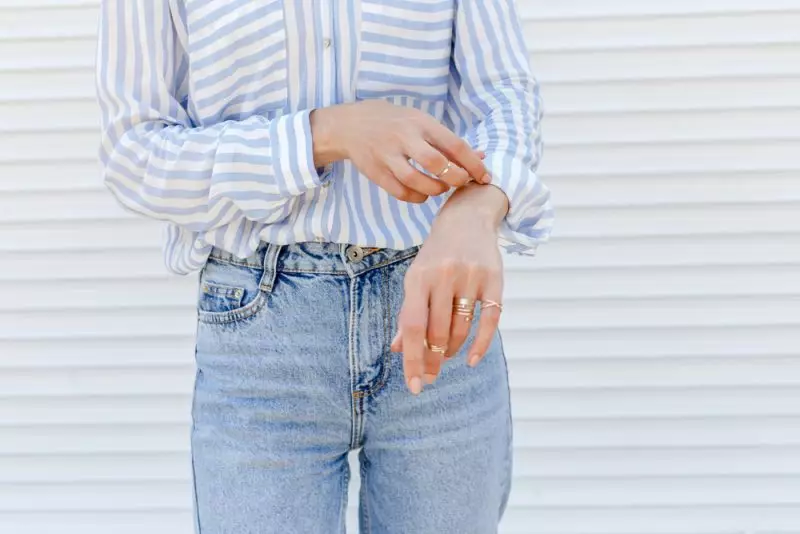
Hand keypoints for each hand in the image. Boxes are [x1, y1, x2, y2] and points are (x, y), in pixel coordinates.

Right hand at [310, 101, 489, 202]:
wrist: (349, 125)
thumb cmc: (394, 123)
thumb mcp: (420, 122)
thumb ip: (448, 141)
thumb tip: (480, 157)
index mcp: (420, 122)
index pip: (454, 145)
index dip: (473, 164)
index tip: (484, 177)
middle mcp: (404, 137)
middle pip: (436, 163)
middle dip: (456, 178)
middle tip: (461, 184)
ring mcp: (387, 155)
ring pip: (417, 181)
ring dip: (436, 190)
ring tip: (441, 189)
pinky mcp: (376, 172)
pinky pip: (401, 192)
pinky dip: (417, 197)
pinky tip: (423, 194)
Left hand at [391, 183, 508, 393]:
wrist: (467, 218)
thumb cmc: (436, 256)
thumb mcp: (416, 278)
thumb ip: (408, 313)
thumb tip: (398, 349)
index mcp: (418, 277)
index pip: (411, 326)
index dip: (412, 359)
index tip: (414, 386)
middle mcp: (443, 276)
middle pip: (437, 332)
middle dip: (433, 360)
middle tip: (431, 374)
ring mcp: (470, 277)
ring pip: (461, 329)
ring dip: (453, 350)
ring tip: (447, 356)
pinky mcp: (494, 279)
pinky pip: (489, 320)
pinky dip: (480, 344)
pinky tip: (470, 359)